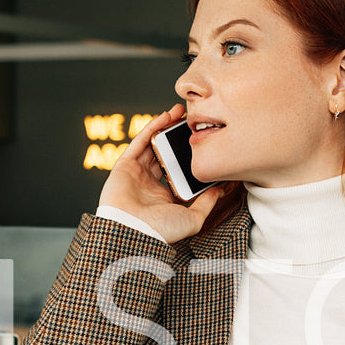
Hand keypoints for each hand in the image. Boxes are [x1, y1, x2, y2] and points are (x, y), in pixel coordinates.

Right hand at [97, 103, 230, 242]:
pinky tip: (165, 117)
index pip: (177, 170)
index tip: (201, 141)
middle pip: (165, 154)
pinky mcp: (124, 166)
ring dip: (165, 128)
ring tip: (180, 112)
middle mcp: (149, 184)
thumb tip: (219, 190)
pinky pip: (140, 142)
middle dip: (177, 137)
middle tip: (191, 122)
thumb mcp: (193, 219)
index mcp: (164, 197)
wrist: (134, 231)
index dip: (187, 155)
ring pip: (152, 145)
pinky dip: (152, 128)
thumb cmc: (161, 230)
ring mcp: (136, 174)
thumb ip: (207, 203)